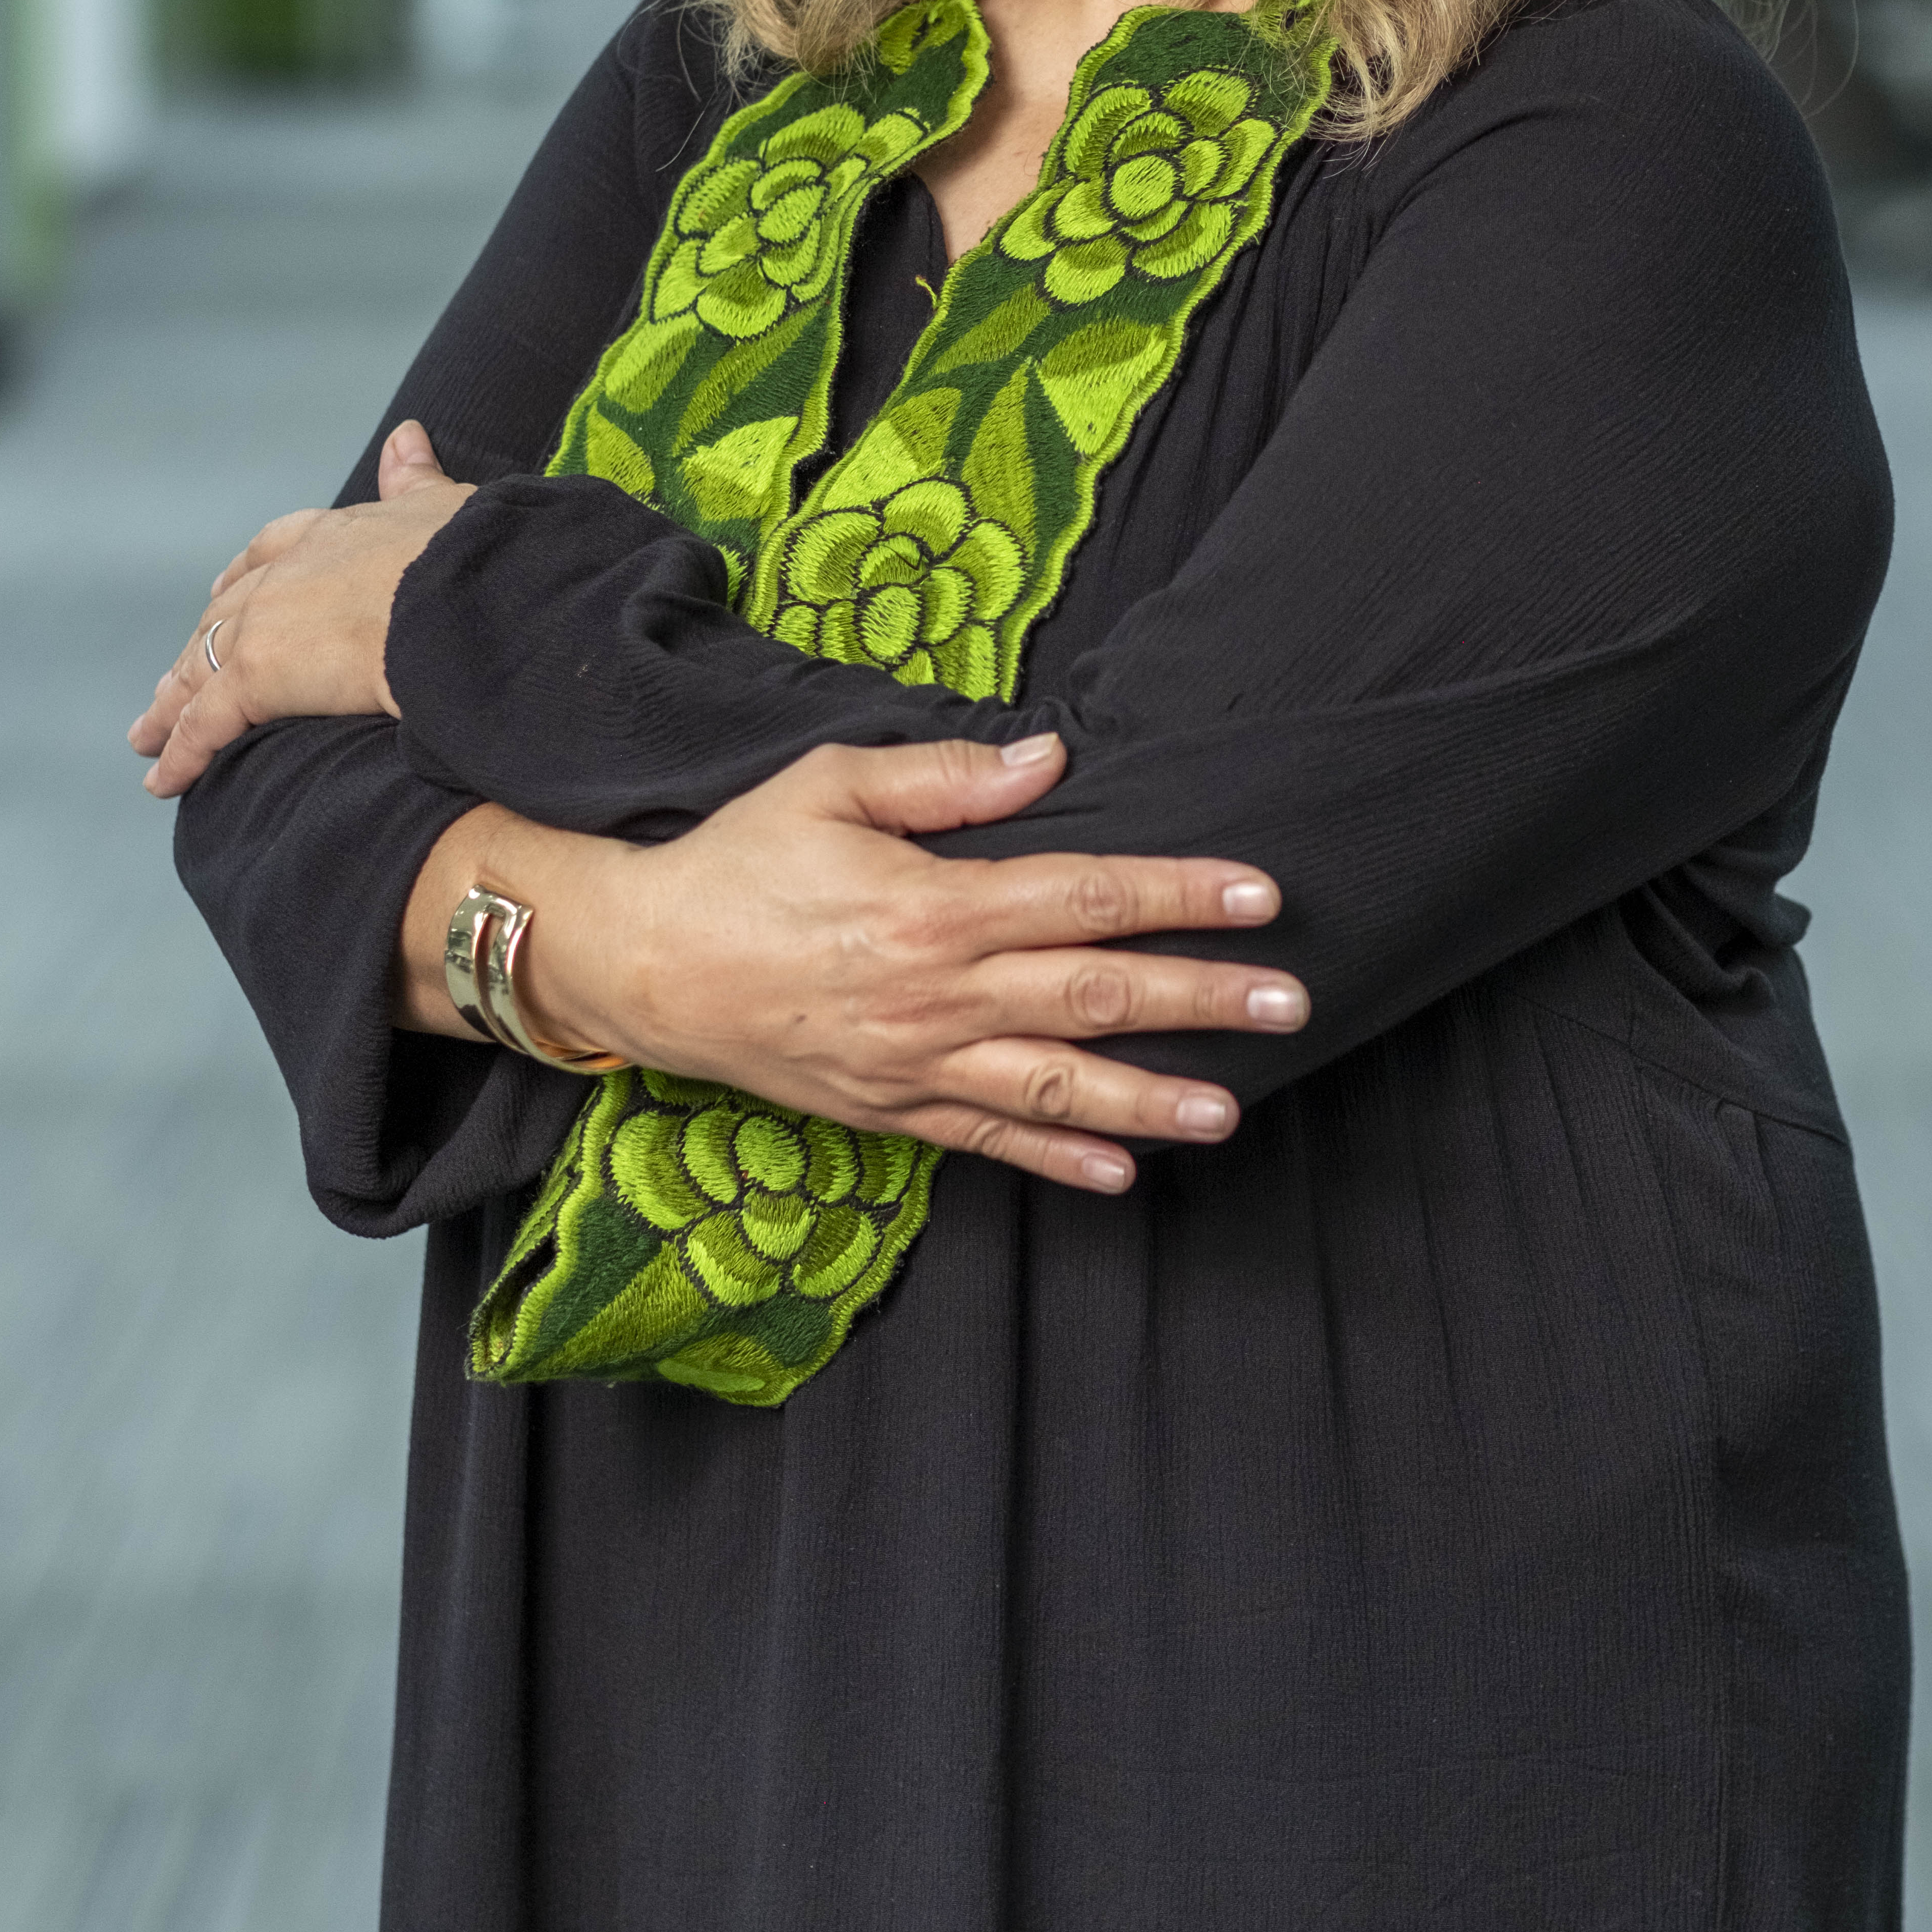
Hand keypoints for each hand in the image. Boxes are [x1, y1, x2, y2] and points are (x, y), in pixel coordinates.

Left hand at [130, 419, 473, 795]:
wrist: (470, 596)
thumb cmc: (472, 557)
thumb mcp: (442, 507)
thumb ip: (414, 477)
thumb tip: (405, 435)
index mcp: (332, 533)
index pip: (270, 551)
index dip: (244, 576)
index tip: (223, 590)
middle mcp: (287, 574)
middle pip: (223, 616)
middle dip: (196, 650)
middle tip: (171, 684)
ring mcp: (266, 624)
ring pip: (201, 669)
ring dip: (172, 706)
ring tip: (148, 737)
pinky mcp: (260, 676)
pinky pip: (208, 724)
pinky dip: (181, 753)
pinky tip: (163, 781)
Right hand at [418, 732, 1310, 1195]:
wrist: (643, 964)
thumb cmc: (737, 860)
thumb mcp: (828, 784)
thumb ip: (943, 774)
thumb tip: (1049, 758)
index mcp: (934, 905)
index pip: (1086, 896)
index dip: (1179, 894)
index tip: (1259, 895)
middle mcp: (937, 994)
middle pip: (1095, 996)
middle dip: (1201, 999)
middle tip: (1289, 1003)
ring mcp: (915, 1064)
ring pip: (1056, 1087)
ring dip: (1150, 1101)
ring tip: (1231, 1109)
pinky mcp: (888, 1110)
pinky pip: (987, 1141)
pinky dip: (1056, 1160)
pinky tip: (1121, 1173)